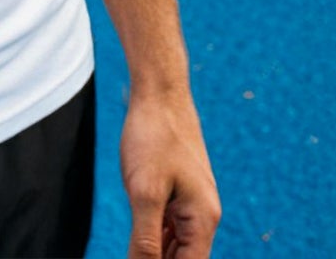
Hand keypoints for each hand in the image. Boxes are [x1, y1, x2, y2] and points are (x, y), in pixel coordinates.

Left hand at [121, 86, 219, 257]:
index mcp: (203, 220)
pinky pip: (169, 226)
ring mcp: (192, 203)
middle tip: (132, 254)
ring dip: (156, 252)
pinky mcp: (178, 191)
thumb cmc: (153, 136)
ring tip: (132, 250)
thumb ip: (145, 239)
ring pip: (175, 245)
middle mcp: (203, 216)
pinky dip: (154, 237)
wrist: (159, 92)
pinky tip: (136, 241)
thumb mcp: (144, 191)